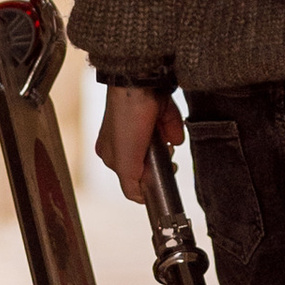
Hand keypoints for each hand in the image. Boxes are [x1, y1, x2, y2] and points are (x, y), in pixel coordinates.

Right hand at [96, 84, 183, 201]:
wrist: (140, 86)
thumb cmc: (125, 120)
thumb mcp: (123, 161)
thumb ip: (130, 185)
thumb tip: (140, 199)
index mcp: (110, 153)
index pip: (131, 178)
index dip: (146, 180)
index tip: (157, 177)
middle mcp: (125, 141)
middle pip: (150, 165)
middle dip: (160, 163)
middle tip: (164, 157)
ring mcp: (144, 129)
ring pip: (163, 151)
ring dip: (167, 148)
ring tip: (164, 140)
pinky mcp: (159, 117)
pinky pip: (172, 132)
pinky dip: (173, 130)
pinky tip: (166, 124)